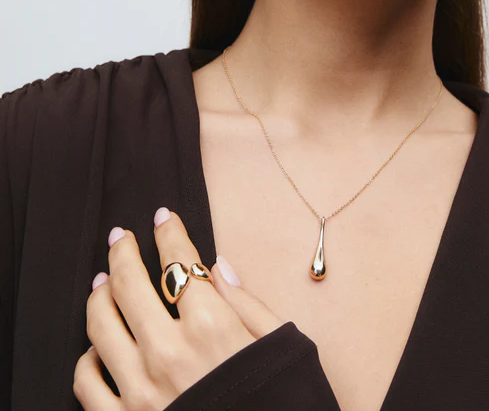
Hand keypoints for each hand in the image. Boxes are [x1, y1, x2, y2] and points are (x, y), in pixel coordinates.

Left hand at [73, 208, 284, 409]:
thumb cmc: (278, 402)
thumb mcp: (279, 345)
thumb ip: (246, 302)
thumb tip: (218, 266)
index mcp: (211, 327)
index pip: (179, 261)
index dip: (169, 232)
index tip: (163, 218)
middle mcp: (168, 352)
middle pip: (129, 283)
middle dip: (123, 249)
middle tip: (121, 236)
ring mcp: (140, 390)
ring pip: (100, 324)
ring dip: (97, 294)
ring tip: (101, 281)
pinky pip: (86, 383)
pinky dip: (86, 358)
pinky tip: (96, 346)